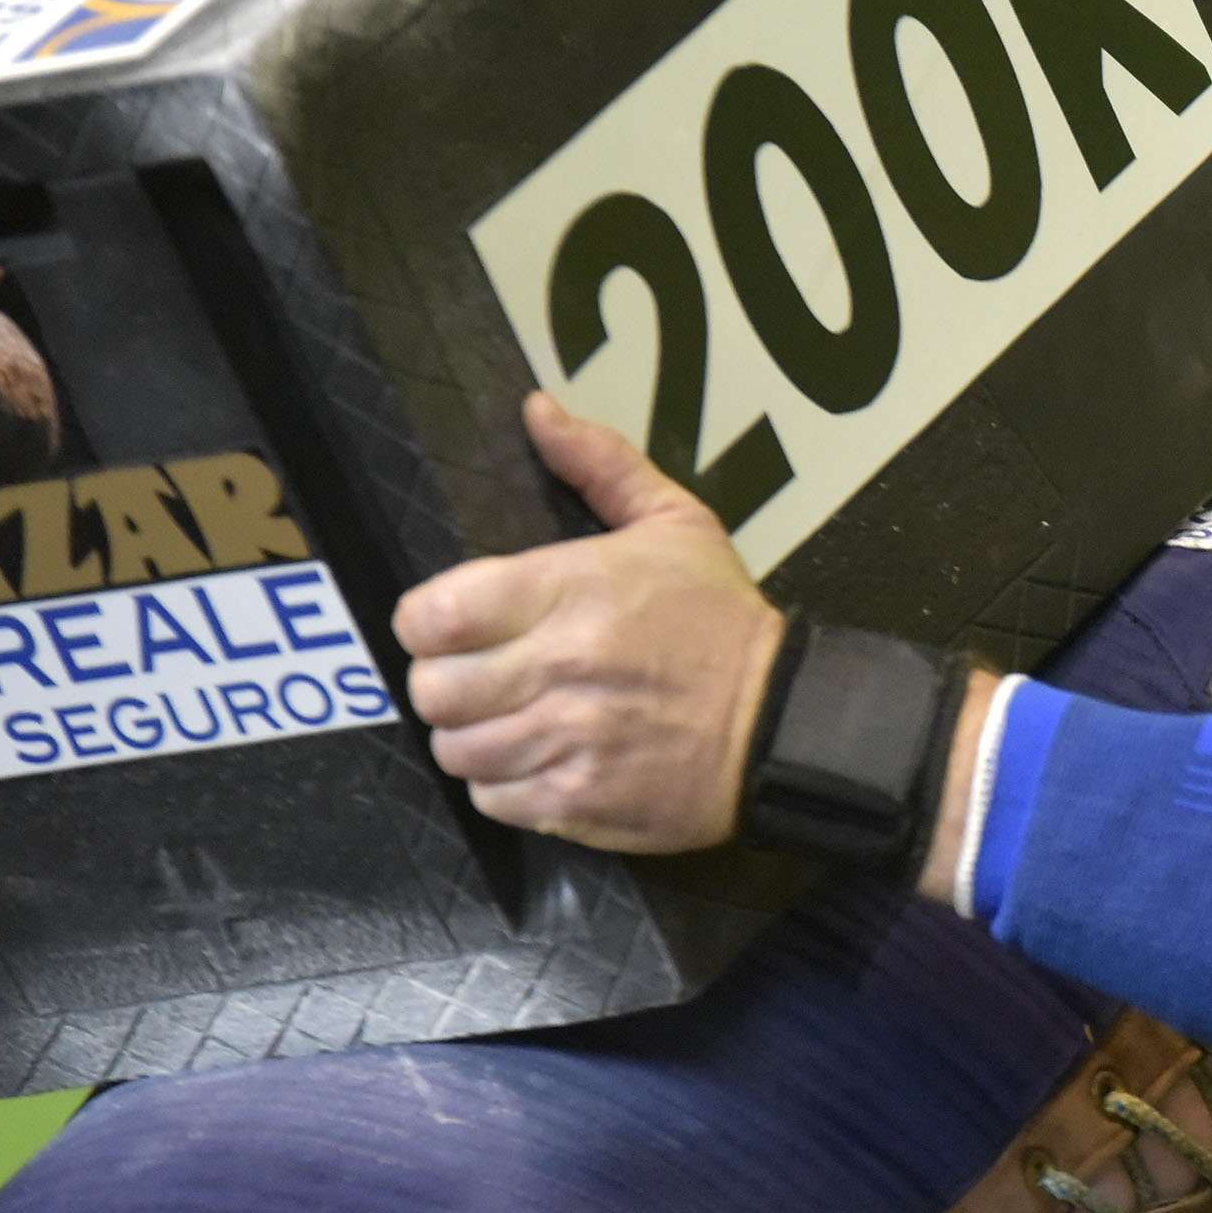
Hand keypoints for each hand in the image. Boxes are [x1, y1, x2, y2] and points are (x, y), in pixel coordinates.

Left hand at [392, 392, 786, 852]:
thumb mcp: (675, 523)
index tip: (457, 624)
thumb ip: (599, 464)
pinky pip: (492, 799)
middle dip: (449, 680)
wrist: (783, 720)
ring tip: (514, 719)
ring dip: (476, 735)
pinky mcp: (576, 803)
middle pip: (432, 689)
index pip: (431, 615)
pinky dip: (506, 783)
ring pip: (455, 750)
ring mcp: (565, 742)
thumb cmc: (720, 617)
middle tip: (487, 674)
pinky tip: (543, 758)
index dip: (428, 620)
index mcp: (571, 591)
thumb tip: (534, 410)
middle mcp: (557, 669)